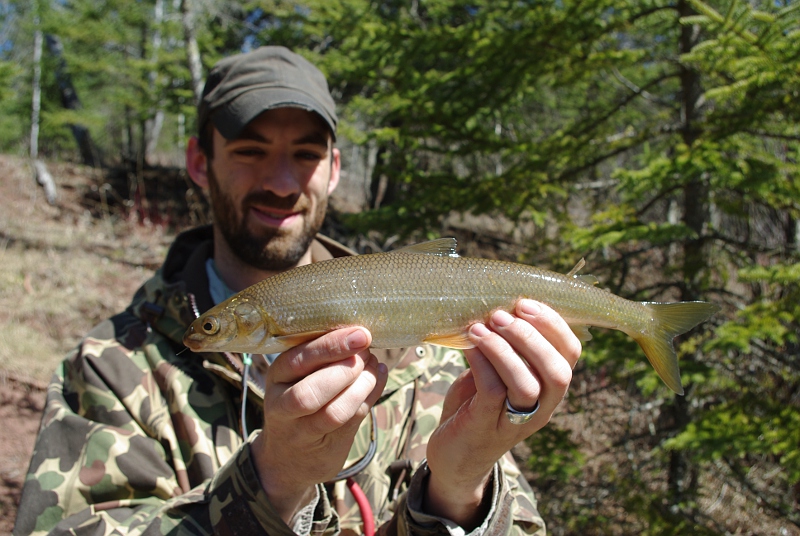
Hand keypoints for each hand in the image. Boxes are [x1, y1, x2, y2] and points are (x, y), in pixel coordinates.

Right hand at [251, 327, 387, 522]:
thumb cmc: (298, 403)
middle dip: (345, 370)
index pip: (299, 360)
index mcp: (277, 377)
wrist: (288, 458)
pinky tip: (379, 377)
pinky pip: (352, 421)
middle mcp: (283, 406)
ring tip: (374, 368)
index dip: (331, 346)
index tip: (360, 334)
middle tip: (366, 353)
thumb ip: (320, 357)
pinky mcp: (327, 446)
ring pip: (334, 412)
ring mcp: (303, 431)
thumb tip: (358, 333)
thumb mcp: (296, 376)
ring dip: (361, 387)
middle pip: (310, 392)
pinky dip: (371, 397)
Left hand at [424, 300, 580, 527]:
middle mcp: (542, 408)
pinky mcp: (486, 428)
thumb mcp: (498, 371)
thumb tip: (495, 298)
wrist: (455, 456)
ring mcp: (516, 422)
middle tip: (500, 315)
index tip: (525, 302)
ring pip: (527, 384)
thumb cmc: (478, 404)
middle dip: (531, 337)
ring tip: (479, 328)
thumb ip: (506, 344)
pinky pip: (492, 392)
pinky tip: (467, 345)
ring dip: (504, 350)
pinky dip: (481, 363)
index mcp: (550, 388)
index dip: (553, 325)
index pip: (571, 354)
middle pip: (558, 372)